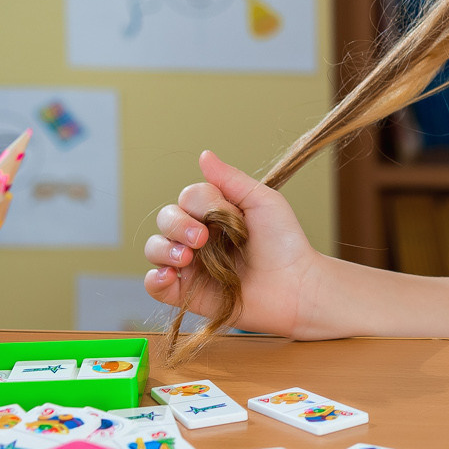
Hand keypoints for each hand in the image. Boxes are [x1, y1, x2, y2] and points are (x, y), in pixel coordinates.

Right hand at [144, 150, 319, 336]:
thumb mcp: (262, 202)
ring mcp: (190, 266)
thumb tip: (204, 155)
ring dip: (164, 248)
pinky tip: (170, 275)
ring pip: (155, 248)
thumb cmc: (284, 242)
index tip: (229, 215)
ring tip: (187, 258)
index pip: (188, 198)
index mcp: (214, 214)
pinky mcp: (186, 294)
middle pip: (166, 219)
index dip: (202, 203)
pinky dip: (154, 278)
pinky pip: (154, 285)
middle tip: (203, 238)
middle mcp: (198, 237)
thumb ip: (231, 179)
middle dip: (178, 224)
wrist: (294, 286)